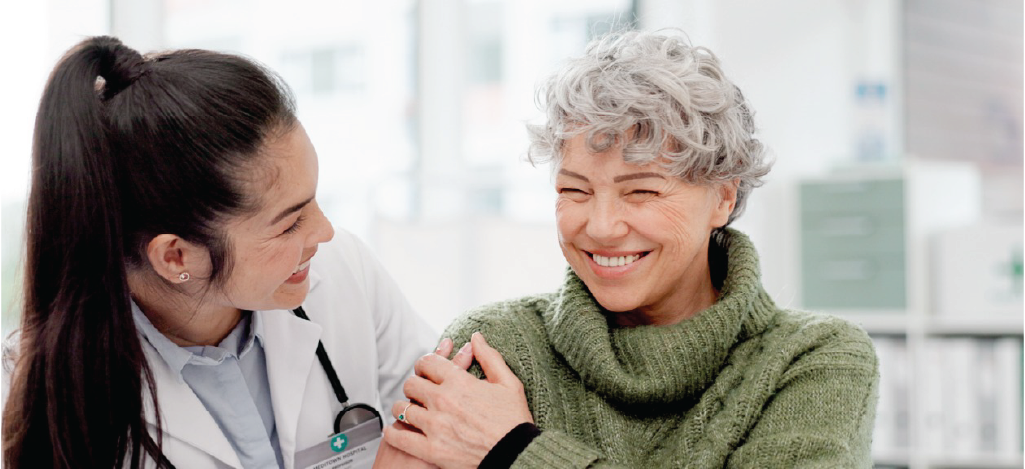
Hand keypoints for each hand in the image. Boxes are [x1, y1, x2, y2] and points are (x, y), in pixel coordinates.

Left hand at [384, 333, 532, 468]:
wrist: (516, 455)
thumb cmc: (514, 421)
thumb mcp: (509, 383)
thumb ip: (490, 357)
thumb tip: (476, 338)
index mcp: (459, 382)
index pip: (427, 363)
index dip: (425, 364)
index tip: (426, 370)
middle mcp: (443, 401)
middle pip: (411, 384)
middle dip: (414, 385)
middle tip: (419, 391)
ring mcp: (435, 425)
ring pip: (401, 408)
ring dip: (404, 408)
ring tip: (409, 411)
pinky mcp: (431, 449)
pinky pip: (399, 437)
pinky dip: (392, 433)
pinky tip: (394, 431)